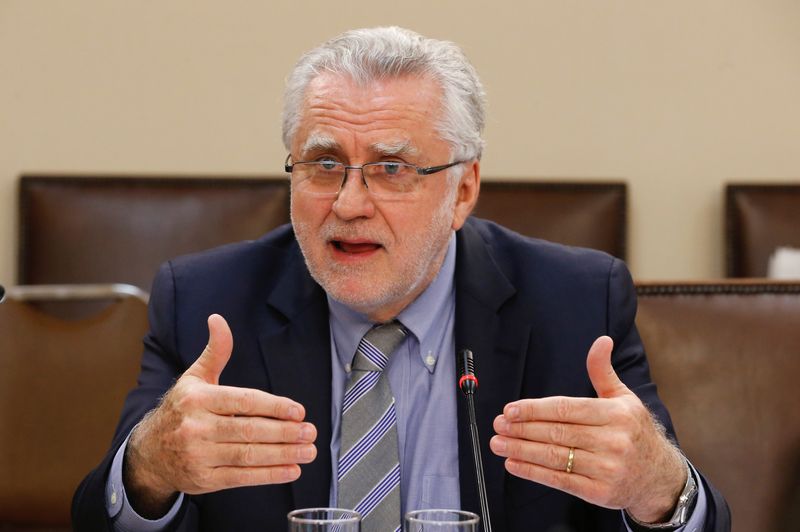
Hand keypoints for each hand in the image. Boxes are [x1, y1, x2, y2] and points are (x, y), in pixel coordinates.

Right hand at [124, 314, 316, 516]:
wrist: (149, 453)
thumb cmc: (181, 410)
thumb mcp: (194, 377)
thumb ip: (215, 351)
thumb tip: (218, 319)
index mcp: (197, 399)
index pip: (242, 402)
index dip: (273, 406)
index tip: (298, 411)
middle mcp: (196, 427)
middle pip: (248, 430)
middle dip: (284, 432)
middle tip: (310, 431)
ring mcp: (199, 456)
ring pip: (247, 456)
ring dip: (283, 454)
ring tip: (308, 451)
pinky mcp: (203, 480)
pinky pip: (241, 478)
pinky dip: (269, 475)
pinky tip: (292, 470)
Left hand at [490, 336, 685, 522]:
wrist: (660, 477)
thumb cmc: (635, 432)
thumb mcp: (624, 398)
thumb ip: (603, 372)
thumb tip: (601, 341)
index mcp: (617, 414)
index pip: (567, 409)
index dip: (535, 409)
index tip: (510, 409)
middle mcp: (614, 441)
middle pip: (557, 432)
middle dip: (522, 428)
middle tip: (498, 425)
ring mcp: (607, 468)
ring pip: (555, 457)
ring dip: (521, 450)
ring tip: (499, 443)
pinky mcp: (600, 493)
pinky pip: (560, 480)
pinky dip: (533, 473)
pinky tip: (514, 464)